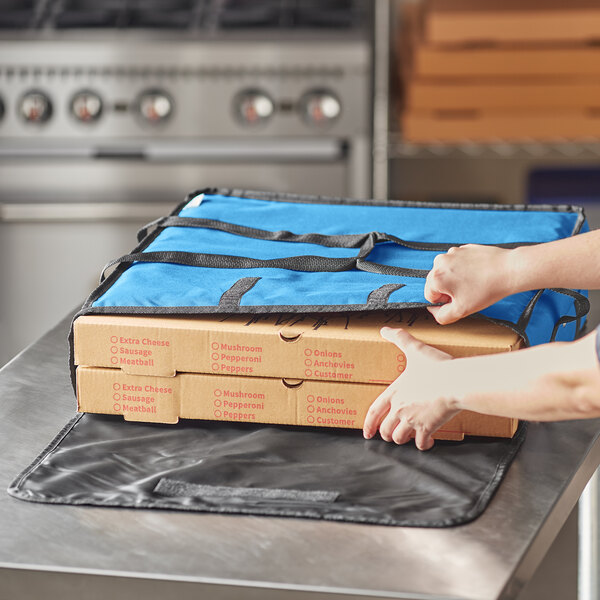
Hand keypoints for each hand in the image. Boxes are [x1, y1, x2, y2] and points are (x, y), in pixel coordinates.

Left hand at [363, 327, 460, 449]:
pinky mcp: (428, 428)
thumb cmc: (436, 366)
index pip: (374, 412)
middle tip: (391, 435)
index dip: (368, 424)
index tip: (366, 433)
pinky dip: (423, 445)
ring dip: (403, 439)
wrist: (456, 382)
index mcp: (394, 393)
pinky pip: (421, 443)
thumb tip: (384, 329)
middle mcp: (400, 409)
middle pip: (386, 430)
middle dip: (387, 434)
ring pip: (400, 438)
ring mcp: (412, 420)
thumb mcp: (414, 349)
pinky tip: (427, 442)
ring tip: (408, 437)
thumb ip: (399, 338)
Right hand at [425, 244, 514, 324]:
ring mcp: (452, 252)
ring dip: (456, 279)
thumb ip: (441, 316)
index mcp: (436, 277)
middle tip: (467, 292)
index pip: (430, 296)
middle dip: (448, 290)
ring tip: (474, 282)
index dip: (445, 302)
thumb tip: (434, 311)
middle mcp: (440, 262)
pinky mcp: (463, 248)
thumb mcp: (461, 311)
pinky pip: (457, 263)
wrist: (508, 270)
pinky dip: (464, 269)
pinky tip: (477, 274)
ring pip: (447, 272)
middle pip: (437, 283)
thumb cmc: (487, 289)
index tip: (459, 299)